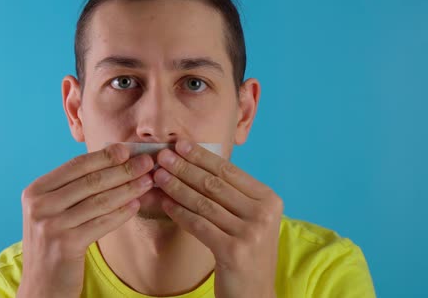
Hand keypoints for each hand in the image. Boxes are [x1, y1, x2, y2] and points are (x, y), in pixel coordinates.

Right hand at [17, 144, 153, 297]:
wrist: (42, 286)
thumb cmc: (54, 243)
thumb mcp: (53, 211)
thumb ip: (74, 188)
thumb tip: (113, 160)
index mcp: (36, 191)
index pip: (76, 166)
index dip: (104, 156)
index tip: (127, 149)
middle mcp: (39, 206)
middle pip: (90, 181)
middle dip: (123, 170)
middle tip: (146, 163)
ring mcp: (50, 225)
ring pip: (99, 201)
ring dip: (128, 189)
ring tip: (147, 182)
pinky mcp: (65, 245)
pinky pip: (102, 223)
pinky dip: (122, 213)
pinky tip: (136, 206)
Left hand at [153, 139, 282, 297]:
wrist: (254, 294)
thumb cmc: (245, 252)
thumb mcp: (246, 218)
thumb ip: (228, 194)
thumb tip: (192, 163)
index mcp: (269, 199)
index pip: (229, 171)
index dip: (201, 156)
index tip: (179, 144)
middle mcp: (263, 213)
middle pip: (214, 184)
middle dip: (184, 167)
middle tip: (161, 156)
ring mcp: (250, 233)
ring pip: (204, 202)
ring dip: (176, 187)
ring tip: (158, 176)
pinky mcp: (234, 251)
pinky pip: (198, 225)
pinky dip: (179, 212)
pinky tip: (164, 203)